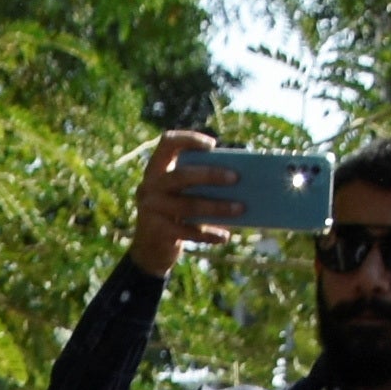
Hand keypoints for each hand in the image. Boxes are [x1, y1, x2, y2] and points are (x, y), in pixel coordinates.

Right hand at [126, 128, 239, 278]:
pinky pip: (187, 231)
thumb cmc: (175, 213)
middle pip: (181, 175)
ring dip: (217, 207)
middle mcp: (149, 186)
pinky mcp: (156, 232)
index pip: (167, 143)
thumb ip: (199, 182)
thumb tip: (239, 180)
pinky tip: (224, 236)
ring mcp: (150, 209)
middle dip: (210, 175)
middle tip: (236, 178)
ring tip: (241, 208)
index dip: (189, 139)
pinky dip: (208, 234)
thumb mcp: (181, 193)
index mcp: (157, 169)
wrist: (150, 249)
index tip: (212, 146)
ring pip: (188, 206)